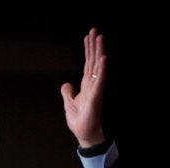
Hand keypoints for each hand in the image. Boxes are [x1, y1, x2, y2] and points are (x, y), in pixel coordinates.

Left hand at [60, 28, 106, 147]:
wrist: (84, 133)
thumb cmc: (80, 120)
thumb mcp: (69, 103)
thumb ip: (68, 93)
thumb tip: (66, 84)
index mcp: (86, 85)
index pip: (88, 64)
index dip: (88, 50)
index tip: (88, 37)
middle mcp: (92, 84)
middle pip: (93, 61)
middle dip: (93, 46)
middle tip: (94, 30)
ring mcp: (95, 89)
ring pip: (97, 67)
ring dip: (98, 52)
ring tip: (100, 38)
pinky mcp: (96, 96)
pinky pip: (100, 80)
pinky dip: (101, 69)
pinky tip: (103, 58)